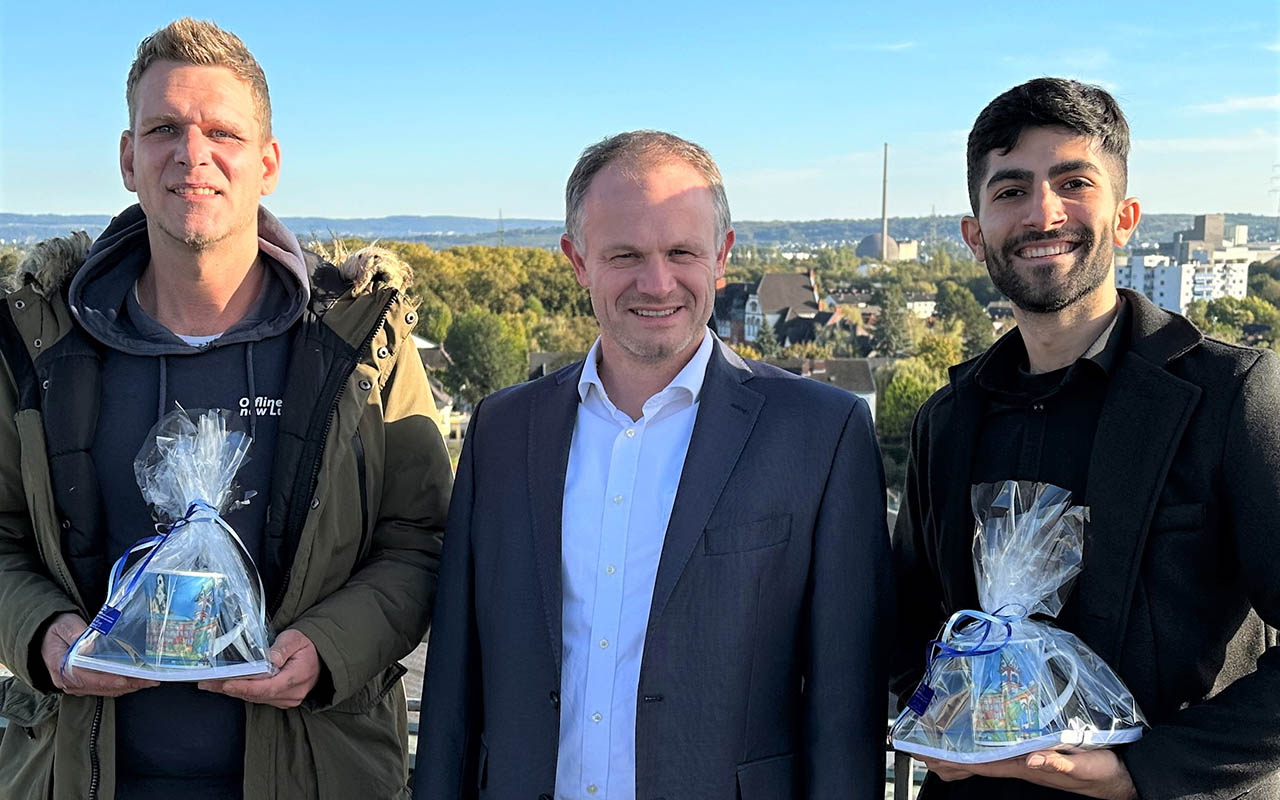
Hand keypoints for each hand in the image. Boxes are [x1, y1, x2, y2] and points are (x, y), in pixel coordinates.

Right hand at [41, 612, 159, 696]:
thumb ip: (76, 634)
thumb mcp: (64, 625)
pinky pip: (105, 688)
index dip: (108, 680)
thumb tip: (90, 646)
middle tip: (150, 680)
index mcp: (61, 668)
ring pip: (106, 690)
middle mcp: (69, 681)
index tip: (125, 679)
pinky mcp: (84, 684)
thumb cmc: (57, 629)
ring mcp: (76, 685)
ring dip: (129, 687)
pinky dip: (122, 686)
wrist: (46, 636)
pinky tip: (137, 681)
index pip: (88, 678)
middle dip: (128, 684)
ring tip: (150, 681)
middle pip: (102, 687)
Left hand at [199, 629, 319, 708]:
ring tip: (210, 685)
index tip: (226, 684)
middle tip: (207, 683)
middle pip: (256, 695)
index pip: (267, 687)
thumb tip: (271, 658)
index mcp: (296, 678)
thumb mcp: (297, 639)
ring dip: (233, 692)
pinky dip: (242, 692)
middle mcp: (291, 694)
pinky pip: (259, 698)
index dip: (244, 687)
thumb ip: (283, 647)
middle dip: (231, 689)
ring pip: (255, 698)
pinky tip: (226, 687)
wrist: (321, 659)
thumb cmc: (307, 646)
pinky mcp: (280, 701)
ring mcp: (286, 700)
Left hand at [920, 748, 1136, 799]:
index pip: (986, 763)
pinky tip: (973, 746)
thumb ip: (1061, 761)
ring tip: (936, 751)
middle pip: (980, 762)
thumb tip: (1032, 757)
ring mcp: (1029, 763)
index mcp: (1030, 766)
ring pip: (988, 759)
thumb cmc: (1106, 772)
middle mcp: (1024, 765)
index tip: (934, 756)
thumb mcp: (1087, 764)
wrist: (1124, 779)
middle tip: (921, 752)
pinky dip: (982, 751)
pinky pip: (1002, 754)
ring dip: (962, 756)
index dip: (959, 760)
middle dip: (950, 759)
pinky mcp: (1036, 757)